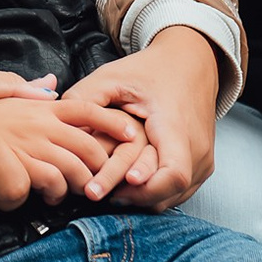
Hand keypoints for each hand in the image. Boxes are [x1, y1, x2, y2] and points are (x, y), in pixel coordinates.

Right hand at [0, 96, 148, 205]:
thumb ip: (27, 90)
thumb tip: (51, 83)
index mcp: (39, 106)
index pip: (87, 108)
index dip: (113, 122)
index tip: (132, 134)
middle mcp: (39, 124)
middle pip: (89, 147)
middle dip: (101, 167)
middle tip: (98, 179)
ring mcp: (28, 147)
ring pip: (74, 171)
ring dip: (79, 186)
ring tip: (70, 192)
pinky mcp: (16, 169)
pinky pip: (49, 186)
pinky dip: (54, 195)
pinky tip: (45, 197)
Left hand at [63, 27, 220, 209]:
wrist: (189, 63)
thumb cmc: (149, 71)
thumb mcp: (112, 77)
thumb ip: (85, 99)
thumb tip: (59, 125)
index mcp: (176, 125)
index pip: (173, 172)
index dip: (148, 185)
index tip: (122, 183)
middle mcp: (195, 147)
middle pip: (168, 189)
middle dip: (132, 197)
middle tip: (95, 193)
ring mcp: (202, 160)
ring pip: (173, 196)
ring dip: (141, 198)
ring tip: (105, 193)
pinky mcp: (201, 166)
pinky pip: (178, 191)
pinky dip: (153, 192)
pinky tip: (125, 188)